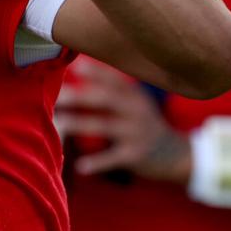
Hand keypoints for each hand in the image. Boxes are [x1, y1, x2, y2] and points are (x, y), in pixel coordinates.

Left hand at [54, 58, 190, 183]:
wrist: (175, 154)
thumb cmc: (142, 121)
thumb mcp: (135, 100)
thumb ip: (111, 86)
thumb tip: (77, 64)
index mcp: (133, 93)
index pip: (112, 77)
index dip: (93, 70)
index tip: (72, 63)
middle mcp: (136, 109)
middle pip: (104, 98)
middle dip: (78, 96)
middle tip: (54, 96)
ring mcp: (136, 132)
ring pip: (103, 125)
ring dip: (78, 124)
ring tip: (57, 123)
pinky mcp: (136, 155)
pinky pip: (113, 157)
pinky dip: (96, 162)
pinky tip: (79, 166)